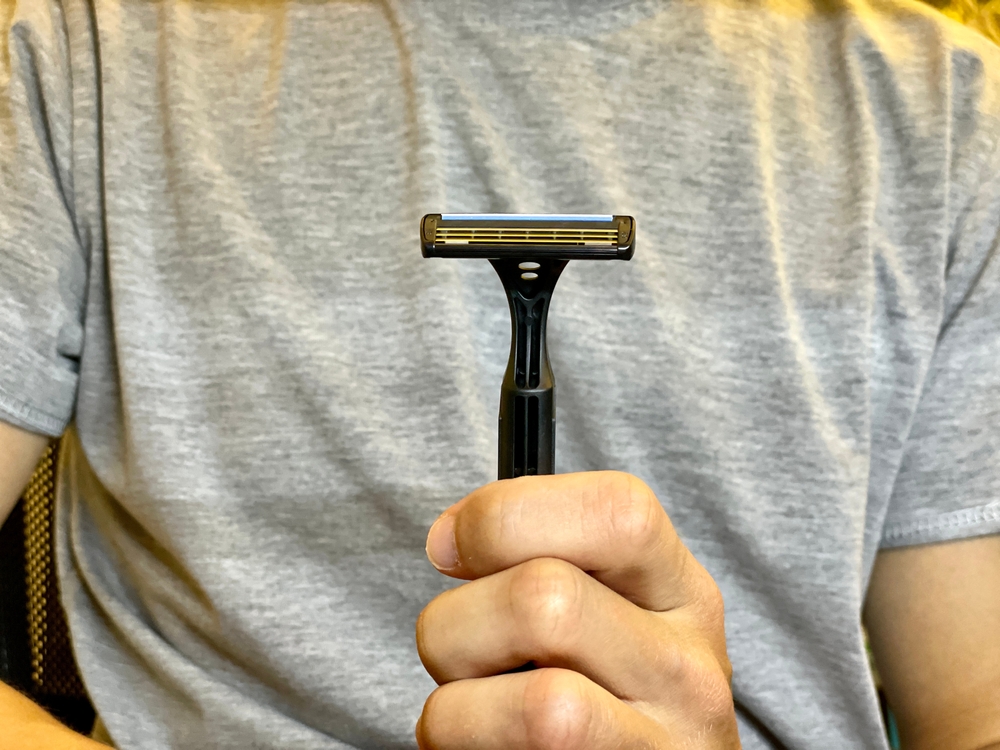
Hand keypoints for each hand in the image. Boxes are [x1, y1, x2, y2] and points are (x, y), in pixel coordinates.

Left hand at [416, 471, 739, 748]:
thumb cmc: (600, 704)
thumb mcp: (606, 621)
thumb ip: (546, 563)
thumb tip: (451, 538)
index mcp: (680, 593)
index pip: (615, 510)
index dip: (505, 514)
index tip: (449, 546)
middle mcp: (688, 666)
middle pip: (545, 597)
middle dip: (456, 622)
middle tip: (457, 655)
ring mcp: (668, 745)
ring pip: (540, 705)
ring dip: (457, 708)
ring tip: (466, 715)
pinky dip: (459, 746)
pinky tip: (478, 747)